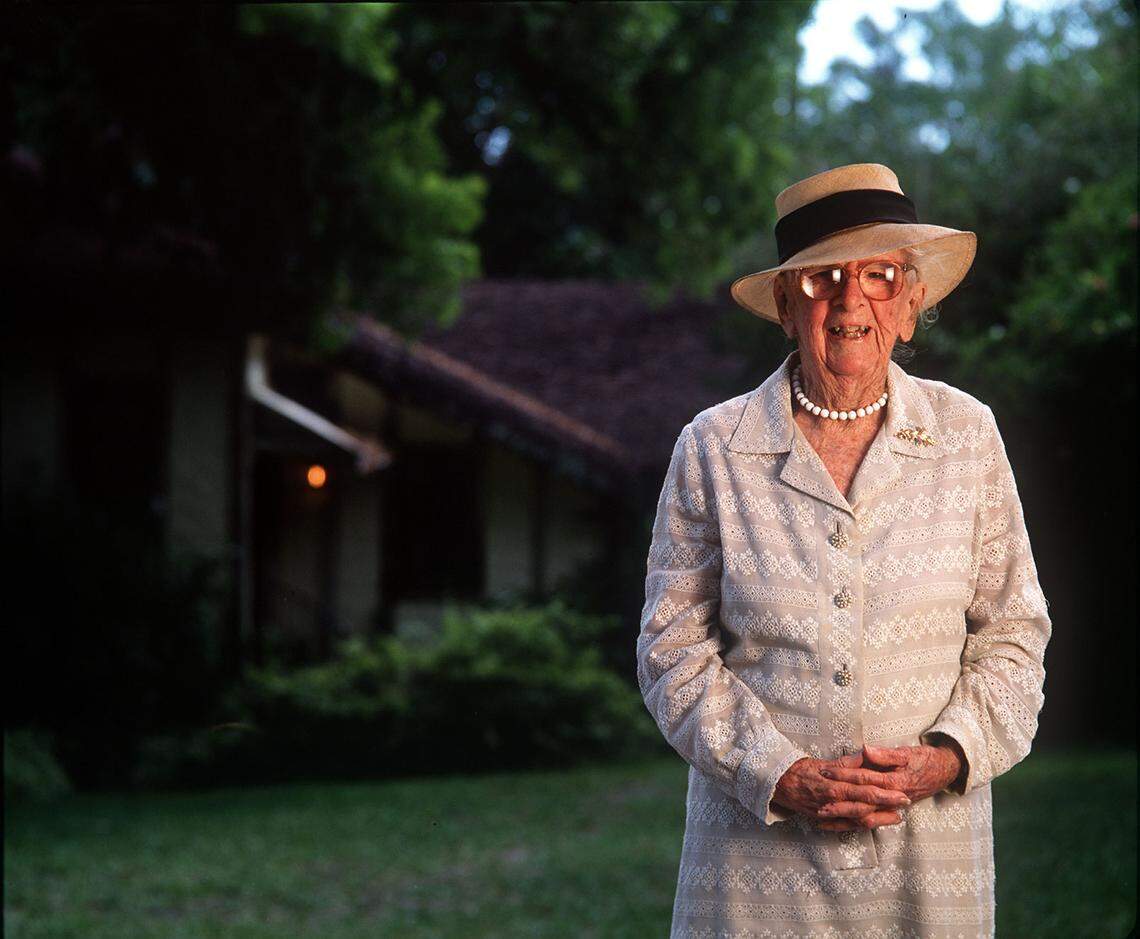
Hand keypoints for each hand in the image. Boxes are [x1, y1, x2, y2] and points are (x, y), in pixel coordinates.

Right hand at [772, 753, 910, 831]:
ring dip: (879, 817)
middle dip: (887, 803)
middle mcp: (833, 798)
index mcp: (833, 781)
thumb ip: (846, 762)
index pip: (863, 783)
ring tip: (896, 816)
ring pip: (858, 817)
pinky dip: (861, 826)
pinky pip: (845, 826)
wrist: (776, 785)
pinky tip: (874, 824)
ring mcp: (829, 812)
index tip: (899, 787)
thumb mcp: (822, 762)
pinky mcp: (824, 820)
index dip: (883, 786)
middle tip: (905, 802)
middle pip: (865, 802)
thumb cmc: (799, 770)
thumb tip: (866, 754)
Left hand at [817, 742, 964, 810]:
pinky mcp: (891, 811)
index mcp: (894, 782)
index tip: (825, 772)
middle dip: (839, 805)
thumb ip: (885, 754)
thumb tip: (866, 749)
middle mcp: (892, 799)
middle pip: (862, 805)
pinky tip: (838, 825)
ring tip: (822, 819)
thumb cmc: (924, 759)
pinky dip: (853, 824)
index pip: (864, 779)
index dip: (843, 775)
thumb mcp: (907, 753)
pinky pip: (871, 821)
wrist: (943, 772)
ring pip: (865, 818)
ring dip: (843, 819)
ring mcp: (892, 808)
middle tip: (818, 805)